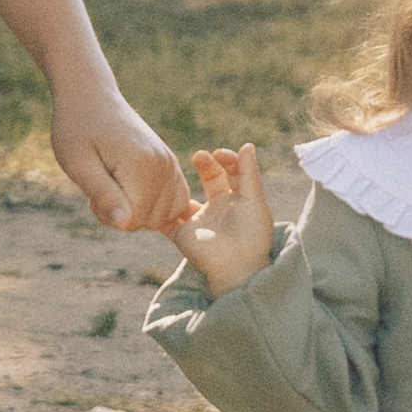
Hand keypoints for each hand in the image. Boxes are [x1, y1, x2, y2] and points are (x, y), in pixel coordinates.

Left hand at [50, 72, 194, 236]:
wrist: (91, 96)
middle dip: (123, 216)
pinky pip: (174, 202)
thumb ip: (104, 196)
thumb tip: (124, 225)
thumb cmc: (77, 129)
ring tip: (114, 186)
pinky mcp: (171, 163)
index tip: (91, 196)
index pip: (133, 221)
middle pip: (150, 221)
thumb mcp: (79, 165)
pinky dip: (153, 205)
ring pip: (162, 216)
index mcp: (142, 166)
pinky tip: (130, 189)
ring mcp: (171, 164)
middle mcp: (164, 165)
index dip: (108, 216)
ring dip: (137, 210)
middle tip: (100, 188)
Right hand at [171, 144, 276, 298]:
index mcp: (239, 199)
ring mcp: (200, 220)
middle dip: (206, 164)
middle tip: (200, 155)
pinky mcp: (182, 233)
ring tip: (178, 169)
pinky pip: (166, 219)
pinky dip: (159, 209)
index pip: (232, 172)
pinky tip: (157, 189)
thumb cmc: (251, 235)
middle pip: (210, 178)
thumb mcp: (254, 200)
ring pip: (186, 196)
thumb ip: (249, 172)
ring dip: (181, 182)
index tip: (220, 154)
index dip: (227, 159)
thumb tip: (248, 145)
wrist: (237, 267)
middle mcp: (219, 208)